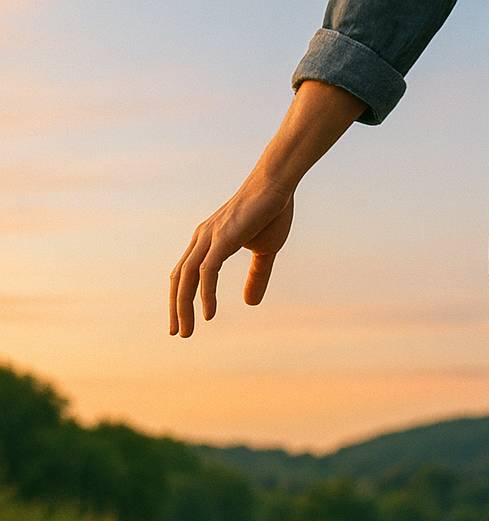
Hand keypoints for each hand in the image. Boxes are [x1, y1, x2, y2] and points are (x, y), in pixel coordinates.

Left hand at [170, 172, 294, 337]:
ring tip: (187, 331)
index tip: (181, 321)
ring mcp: (210, 237)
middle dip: (176, 307)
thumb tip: (249, 303)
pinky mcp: (222, 238)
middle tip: (178, 333)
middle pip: (179, 278)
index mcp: (208, 240)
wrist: (277, 185)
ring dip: (184, 307)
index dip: (180, 298)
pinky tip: (208, 314)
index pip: (185, 273)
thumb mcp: (265, 252)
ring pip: (187, 277)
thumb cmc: (271, 212)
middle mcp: (202, 238)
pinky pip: (207, 272)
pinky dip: (205, 294)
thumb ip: (257, 277)